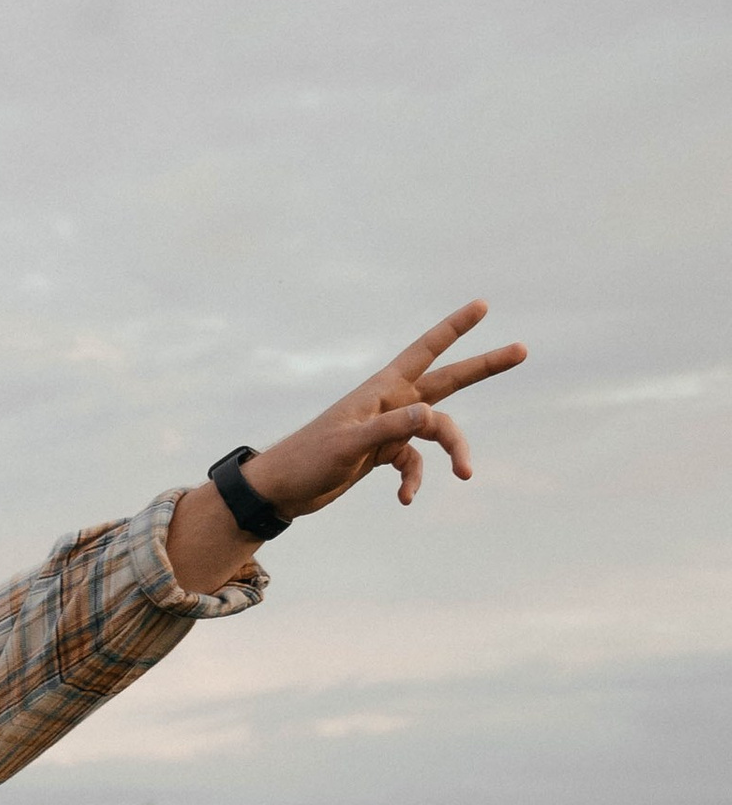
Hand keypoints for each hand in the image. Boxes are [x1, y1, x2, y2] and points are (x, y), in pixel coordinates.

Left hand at [166, 300, 527, 591]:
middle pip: (448, 380)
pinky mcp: (383, 453)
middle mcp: (392, 402)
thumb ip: (391, 428)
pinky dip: (414, 481)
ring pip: (437, 431)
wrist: (282, 489)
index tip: (482, 305)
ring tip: (465, 475)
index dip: (455, 327)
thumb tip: (431, 416)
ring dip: (453, 451)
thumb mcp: (349, 444)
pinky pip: (414, 464)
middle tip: (522, 350)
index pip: (427, 349)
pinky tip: (405, 500)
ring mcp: (389, 427)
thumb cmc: (309, 459)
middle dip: (484, 366)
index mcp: (383, 388)